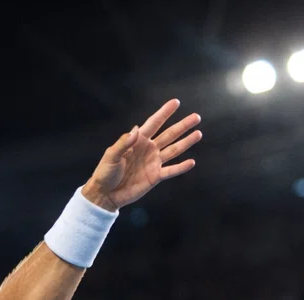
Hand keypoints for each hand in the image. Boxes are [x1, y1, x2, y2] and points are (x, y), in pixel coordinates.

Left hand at [81, 99, 201, 211]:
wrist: (106, 194)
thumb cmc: (105, 172)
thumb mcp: (111, 155)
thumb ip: (124, 143)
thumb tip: (137, 129)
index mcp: (138, 141)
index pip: (154, 123)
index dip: (164, 113)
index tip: (176, 102)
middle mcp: (149, 149)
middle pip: (169, 135)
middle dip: (182, 126)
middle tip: (196, 117)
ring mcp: (153, 162)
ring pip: (174, 150)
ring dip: (186, 142)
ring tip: (198, 134)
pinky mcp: (155, 177)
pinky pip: (171, 171)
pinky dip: (181, 167)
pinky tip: (191, 162)